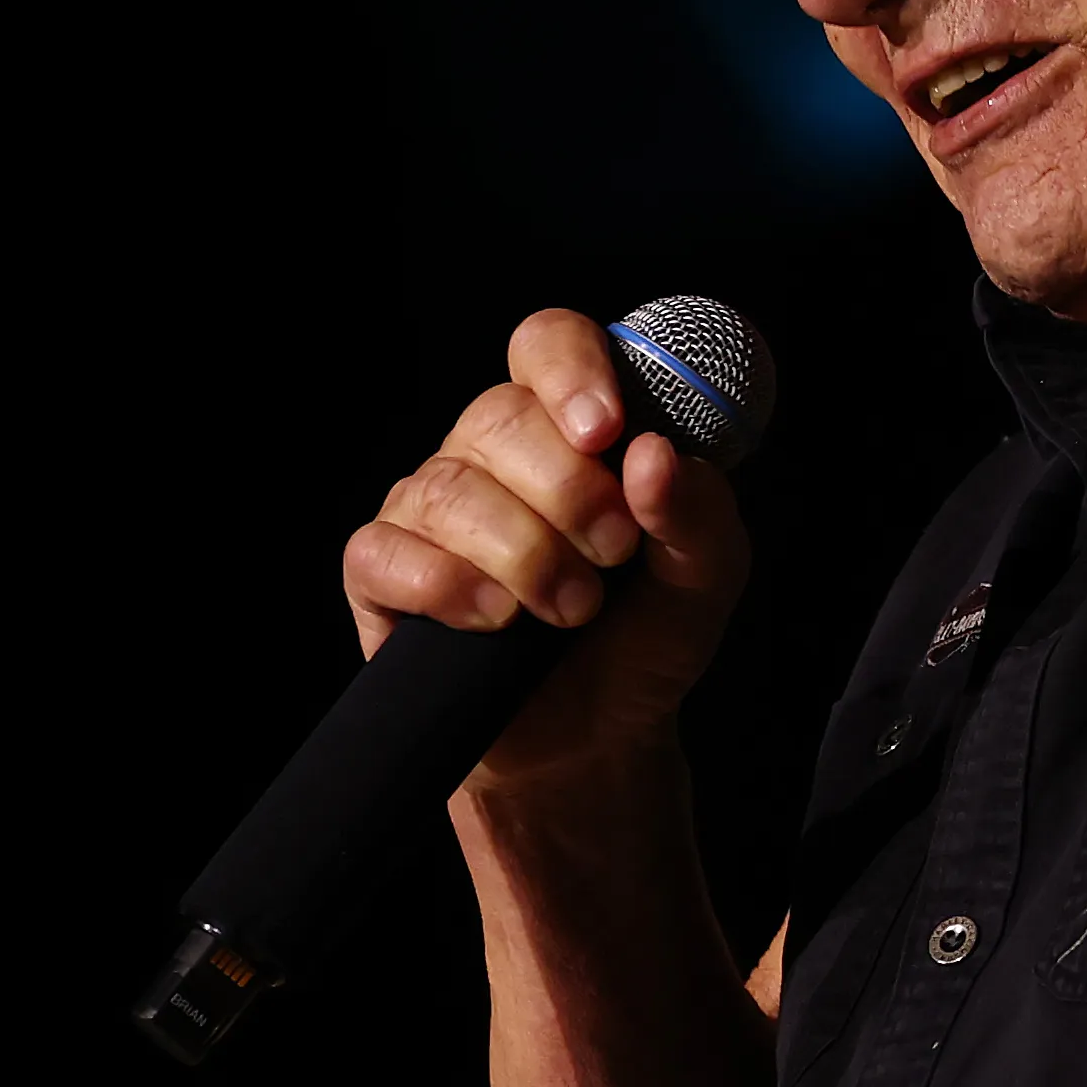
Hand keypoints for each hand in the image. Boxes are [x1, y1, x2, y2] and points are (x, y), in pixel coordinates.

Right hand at [341, 310, 755, 780]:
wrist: (595, 740)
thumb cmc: (643, 639)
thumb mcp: (703, 580)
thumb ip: (698, 514)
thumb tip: (655, 456)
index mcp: (566, 426)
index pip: (546, 346)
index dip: (571, 372)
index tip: (608, 432)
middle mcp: (489, 452)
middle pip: (500, 418)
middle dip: (569, 491)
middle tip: (613, 553)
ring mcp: (429, 508)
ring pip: (452, 491)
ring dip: (525, 555)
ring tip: (573, 609)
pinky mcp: (383, 572)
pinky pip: (389, 552)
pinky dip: (449, 586)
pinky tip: (497, 620)